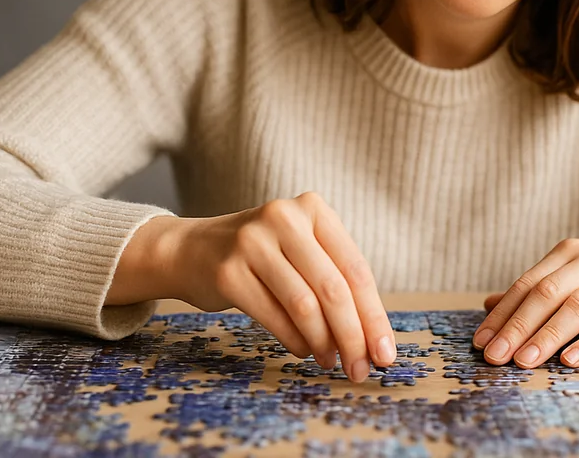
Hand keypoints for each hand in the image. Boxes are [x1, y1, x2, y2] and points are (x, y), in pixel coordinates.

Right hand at [125, 193, 395, 382]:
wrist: (192, 249)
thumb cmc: (264, 256)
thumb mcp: (302, 249)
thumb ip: (336, 281)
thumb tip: (374, 339)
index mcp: (313, 208)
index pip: (355, 269)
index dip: (374, 316)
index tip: (386, 353)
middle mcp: (284, 218)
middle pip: (333, 289)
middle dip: (353, 336)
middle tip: (361, 369)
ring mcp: (252, 242)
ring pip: (304, 305)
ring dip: (324, 343)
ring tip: (331, 361)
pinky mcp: (228, 272)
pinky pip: (274, 316)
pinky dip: (295, 340)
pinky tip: (305, 350)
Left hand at [472, 232, 578, 368]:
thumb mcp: (576, 273)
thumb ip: (537, 288)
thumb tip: (489, 305)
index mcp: (571, 252)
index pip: (529, 283)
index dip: (503, 313)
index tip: (482, 341)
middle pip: (548, 293)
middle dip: (518, 326)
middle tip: (496, 355)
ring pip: (578, 306)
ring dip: (548, 335)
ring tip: (525, 361)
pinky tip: (570, 360)